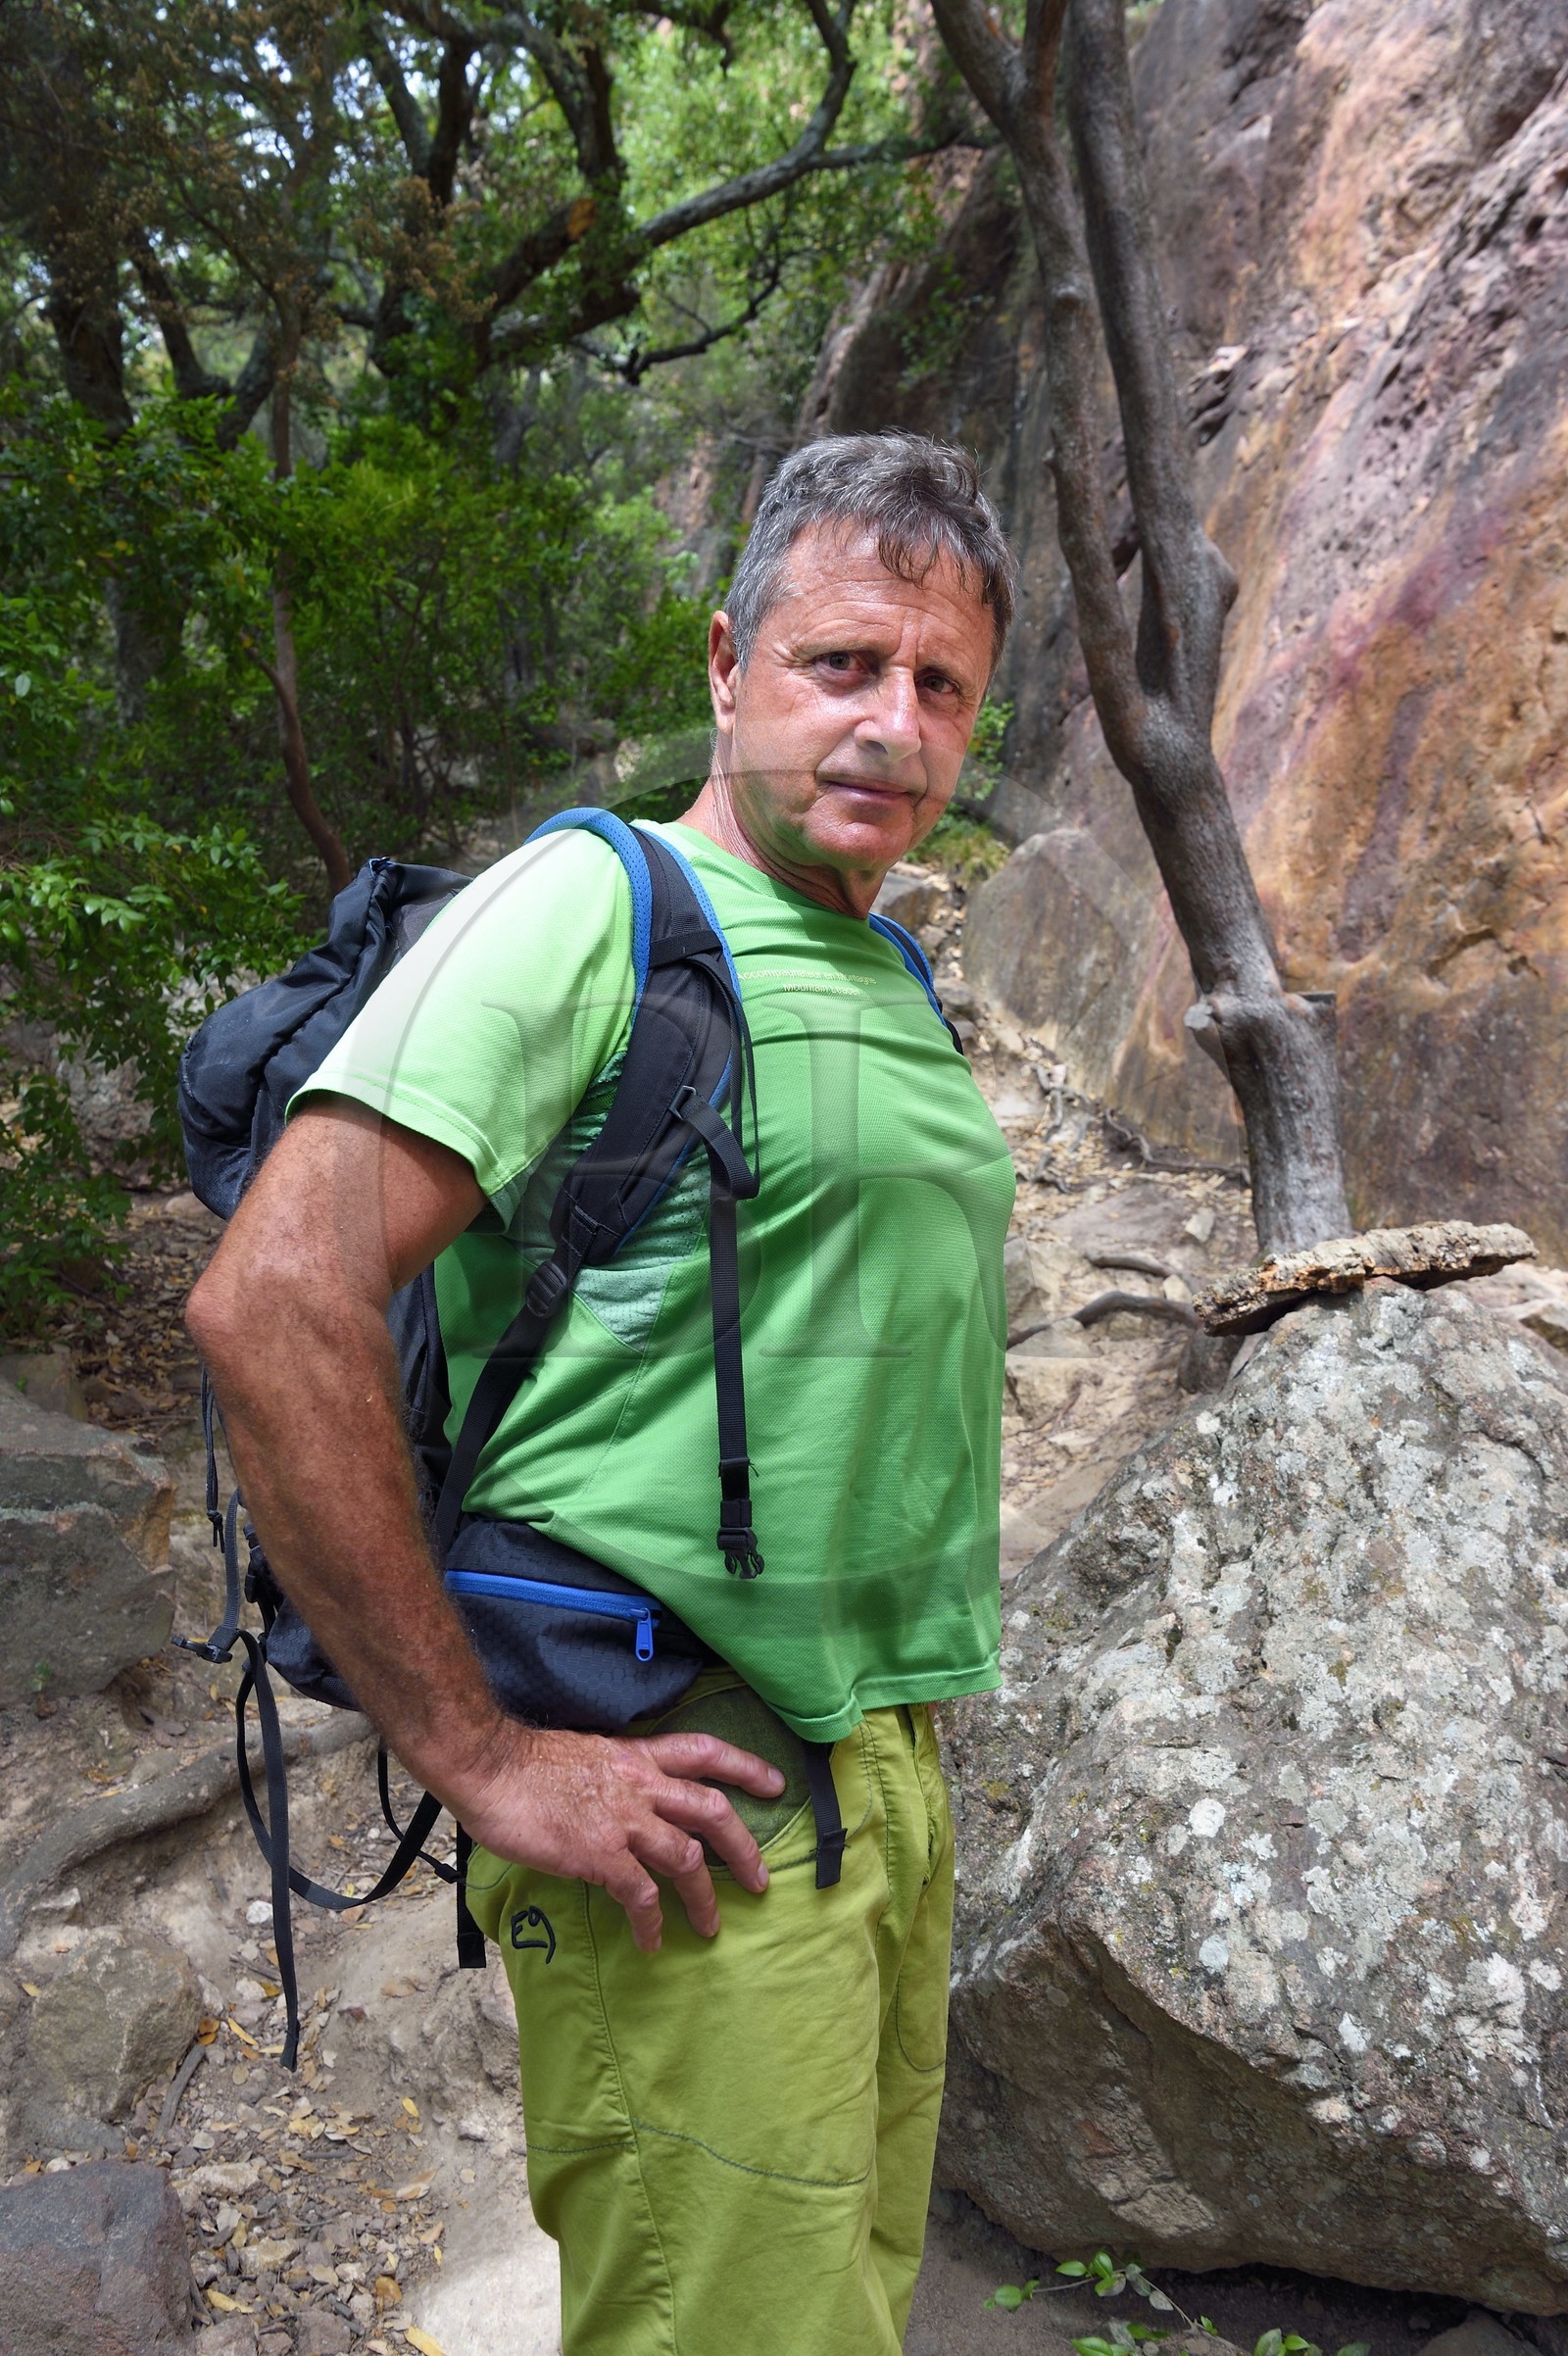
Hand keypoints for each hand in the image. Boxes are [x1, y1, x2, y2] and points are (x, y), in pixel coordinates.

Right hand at [440, 1720, 787, 1951]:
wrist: (491, 1766)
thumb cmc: (525, 1763)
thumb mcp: (586, 1755)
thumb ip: (614, 1777)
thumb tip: (621, 1803)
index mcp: (637, 1756)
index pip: (705, 1751)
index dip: (746, 1767)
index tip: (776, 1784)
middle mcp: (641, 1785)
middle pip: (712, 1810)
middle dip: (744, 1846)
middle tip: (760, 1879)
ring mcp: (624, 1820)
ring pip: (687, 1858)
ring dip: (704, 1897)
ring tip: (710, 1927)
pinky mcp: (601, 1854)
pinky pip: (641, 1894)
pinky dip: (652, 1921)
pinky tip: (652, 1942)